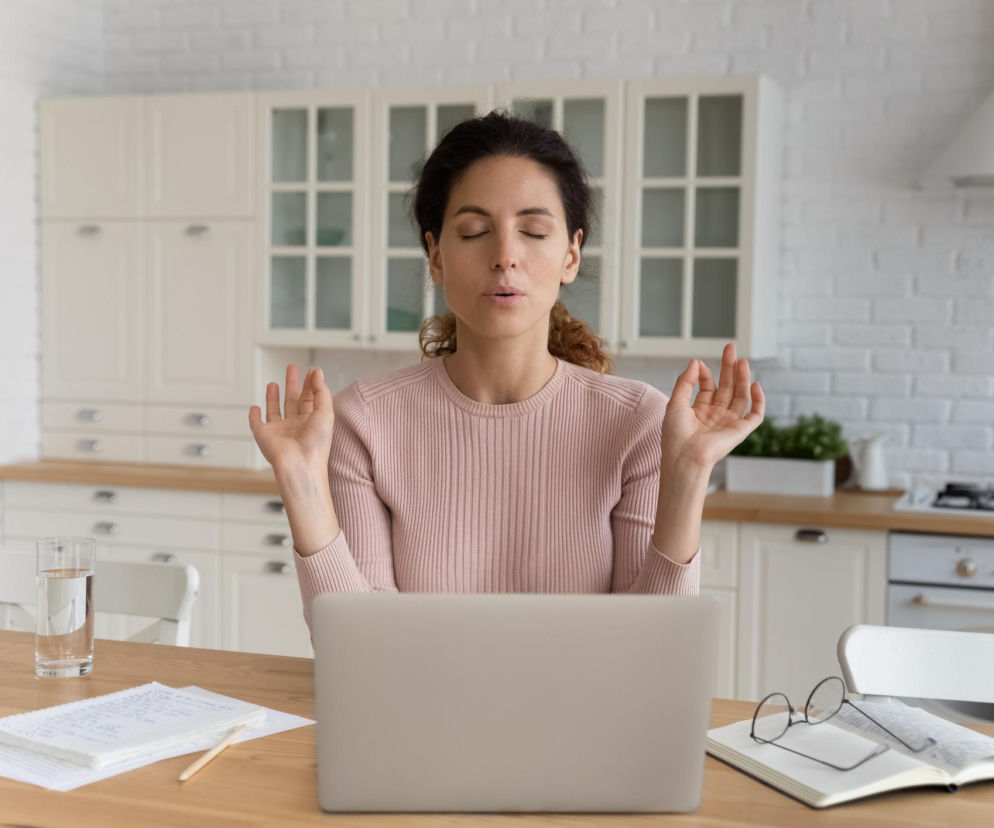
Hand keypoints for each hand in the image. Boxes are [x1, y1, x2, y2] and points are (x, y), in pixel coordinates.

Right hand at [248, 364, 334, 474]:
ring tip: (274, 384)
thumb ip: (321, 391)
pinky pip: (257, 424)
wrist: (300, 464)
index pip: (310, 398)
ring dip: (274, 397)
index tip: (312, 371)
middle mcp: (295, 426)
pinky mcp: (263, 435)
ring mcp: (279, 431)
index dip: (311, 384)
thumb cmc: (317, 443)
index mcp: (312, 421)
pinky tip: (255, 408)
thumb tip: (317, 372)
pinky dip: (254, 416)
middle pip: (293, 400)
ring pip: (275, 410)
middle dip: (292, 384)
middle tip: (292, 367)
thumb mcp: (326, 412)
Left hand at [660, 343, 764, 472]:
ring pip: (740, 396)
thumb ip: (685, 382)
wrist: (684, 458)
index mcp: (699, 412)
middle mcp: (715, 416)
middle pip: (726, 387)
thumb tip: (695, 361)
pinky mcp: (740, 430)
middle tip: (730, 348)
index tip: (699, 365)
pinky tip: (755, 385)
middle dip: (729, 367)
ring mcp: (729, 422)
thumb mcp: (675, 403)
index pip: (708, 387)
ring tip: (742, 361)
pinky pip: (755, 414)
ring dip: (742, 378)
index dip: (704, 374)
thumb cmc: (675, 436)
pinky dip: (758, 400)